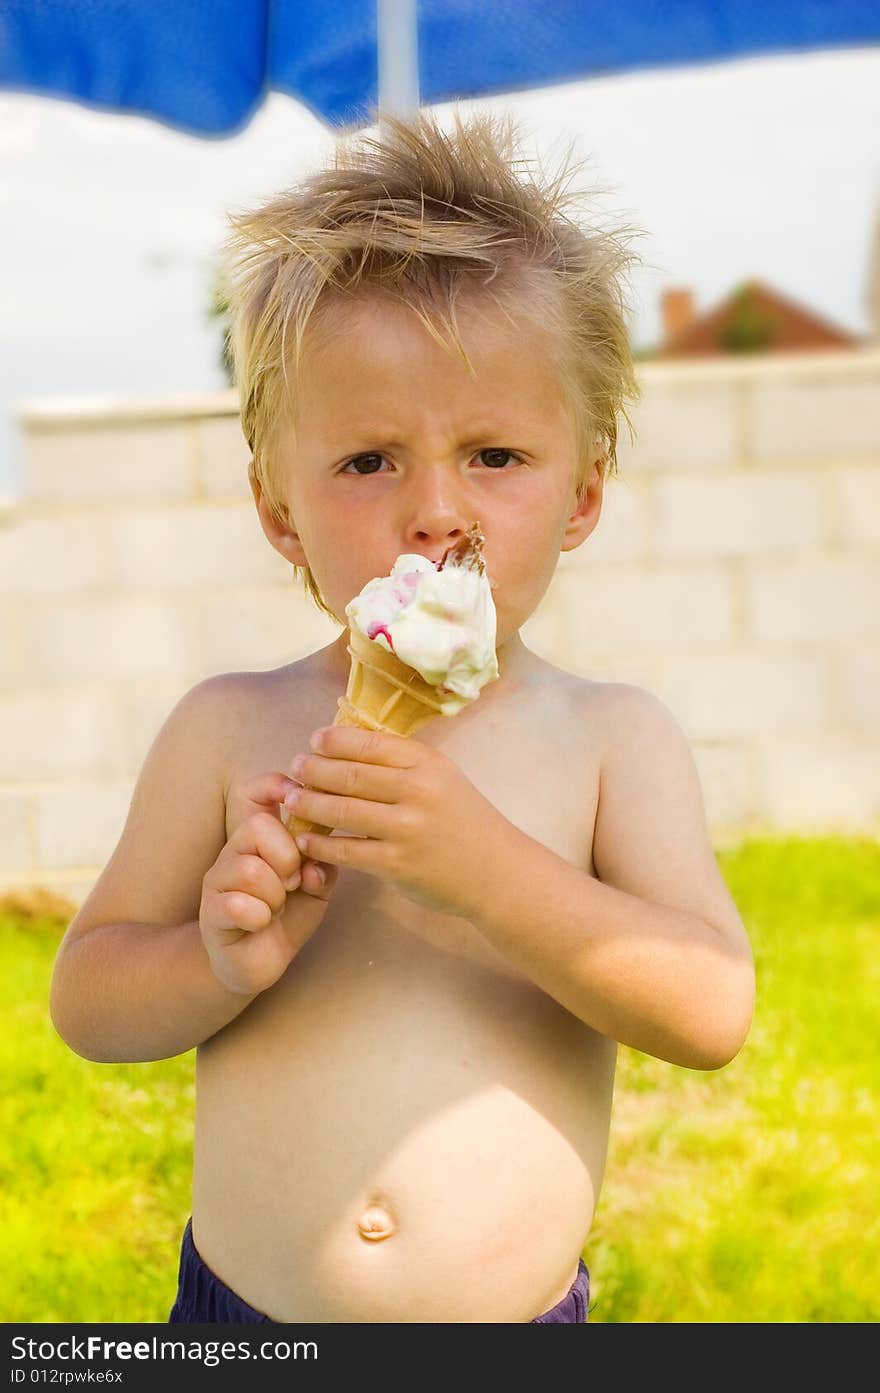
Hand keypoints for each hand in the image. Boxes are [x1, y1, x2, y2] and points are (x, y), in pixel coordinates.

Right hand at [200, 771, 337, 995]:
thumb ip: (323, 868)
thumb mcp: (316, 889)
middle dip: (287, 859)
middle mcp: (233, 852)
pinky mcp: (210, 913)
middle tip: (291, 884)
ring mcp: (217, 881)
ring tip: (275, 908)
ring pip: (250, 869)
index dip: (280, 798)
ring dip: (274, 896)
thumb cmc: (287, 918)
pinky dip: (259, 918)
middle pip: (258, 828)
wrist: (258, 963)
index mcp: (258, 840)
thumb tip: (314, 865)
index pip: (260, 798)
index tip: (302, 822)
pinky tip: (259, 924)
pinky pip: (237, 905)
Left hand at [282, 724, 506, 916]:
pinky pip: (347, 851)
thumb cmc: (466, 822)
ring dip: (309, 804)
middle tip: (294, 768)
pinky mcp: (397, 864)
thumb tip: (351, 746)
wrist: (497, 872)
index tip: (314, 741)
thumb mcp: (444, 779)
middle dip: (314, 770)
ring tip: (291, 800)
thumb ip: (405, 764)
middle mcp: (418, 791)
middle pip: (350, 774)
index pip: (370, 743)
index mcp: (428, 764)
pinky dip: (320, 845)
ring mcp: (406, 829)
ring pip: (342, 811)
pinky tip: (305, 841)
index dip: (335, 740)